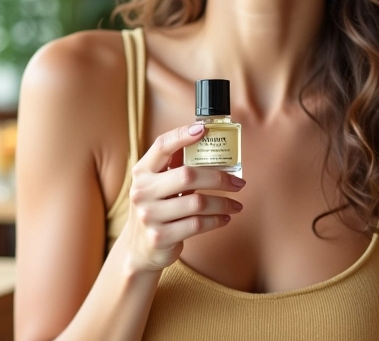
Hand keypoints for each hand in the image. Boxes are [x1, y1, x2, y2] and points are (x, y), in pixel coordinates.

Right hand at [119, 123, 244, 272]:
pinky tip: (224, 218)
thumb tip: (208, 143)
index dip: (183, 135)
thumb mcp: (157, 185)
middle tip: (239, 183)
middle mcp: (142, 191)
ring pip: (197, 202)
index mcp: (142, 171)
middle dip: (219, 178)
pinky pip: (197, 224)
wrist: (140, 250)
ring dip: (223, 202)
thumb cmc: (157, 208)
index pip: (162, 146)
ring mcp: (149, 215)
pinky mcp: (160, 237)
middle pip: (188, 175)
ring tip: (235, 204)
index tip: (204, 129)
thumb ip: (175, 166)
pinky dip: (216, 220)